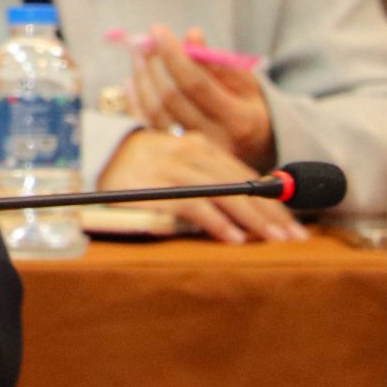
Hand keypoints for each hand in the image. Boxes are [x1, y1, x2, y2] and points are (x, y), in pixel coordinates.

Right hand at [99, 127, 307, 244]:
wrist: (90, 155)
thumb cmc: (138, 170)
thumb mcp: (177, 167)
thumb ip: (207, 180)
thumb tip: (249, 210)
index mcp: (200, 146)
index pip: (245, 175)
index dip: (272, 201)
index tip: (294, 223)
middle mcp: (190, 152)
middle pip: (241, 185)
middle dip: (272, 213)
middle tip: (296, 237)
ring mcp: (172, 167)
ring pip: (226, 194)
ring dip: (254, 220)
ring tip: (276, 241)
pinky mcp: (154, 185)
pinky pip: (194, 206)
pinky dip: (217, 223)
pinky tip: (235, 238)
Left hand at [130, 22, 275, 168]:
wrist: (256, 148)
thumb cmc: (249, 107)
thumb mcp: (246, 82)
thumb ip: (218, 61)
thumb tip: (191, 35)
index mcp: (238, 121)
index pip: (196, 84)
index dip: (174, 56)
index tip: (158, 31)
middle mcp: (215, 141)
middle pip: (171, 98)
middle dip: (153, 65)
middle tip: (143, 41)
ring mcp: (193, 153)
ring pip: (155, 113)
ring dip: (142, 79)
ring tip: (138, 55)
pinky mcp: (175, 157)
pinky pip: (148, 125)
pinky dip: (137, 101)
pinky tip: (133, 80)